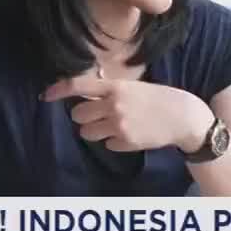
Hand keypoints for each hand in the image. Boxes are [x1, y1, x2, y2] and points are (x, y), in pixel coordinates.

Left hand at [42, 75, 211, 152]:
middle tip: (97, 115)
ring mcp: (119, 125)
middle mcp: (114, 105)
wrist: (184, 117)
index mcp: (116, 87)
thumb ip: (112, 90)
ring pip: (87, 132)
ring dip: (94, 130)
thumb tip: (87, 94)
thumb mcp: (135, 87)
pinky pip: (106, 144)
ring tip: (113, 126)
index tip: (46, 95)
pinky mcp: (125, 142)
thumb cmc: (160, 98)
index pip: (79, 86)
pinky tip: (130, 135)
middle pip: (78, 114)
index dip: (59, 90)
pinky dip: (114, 141)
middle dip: (84, 116)